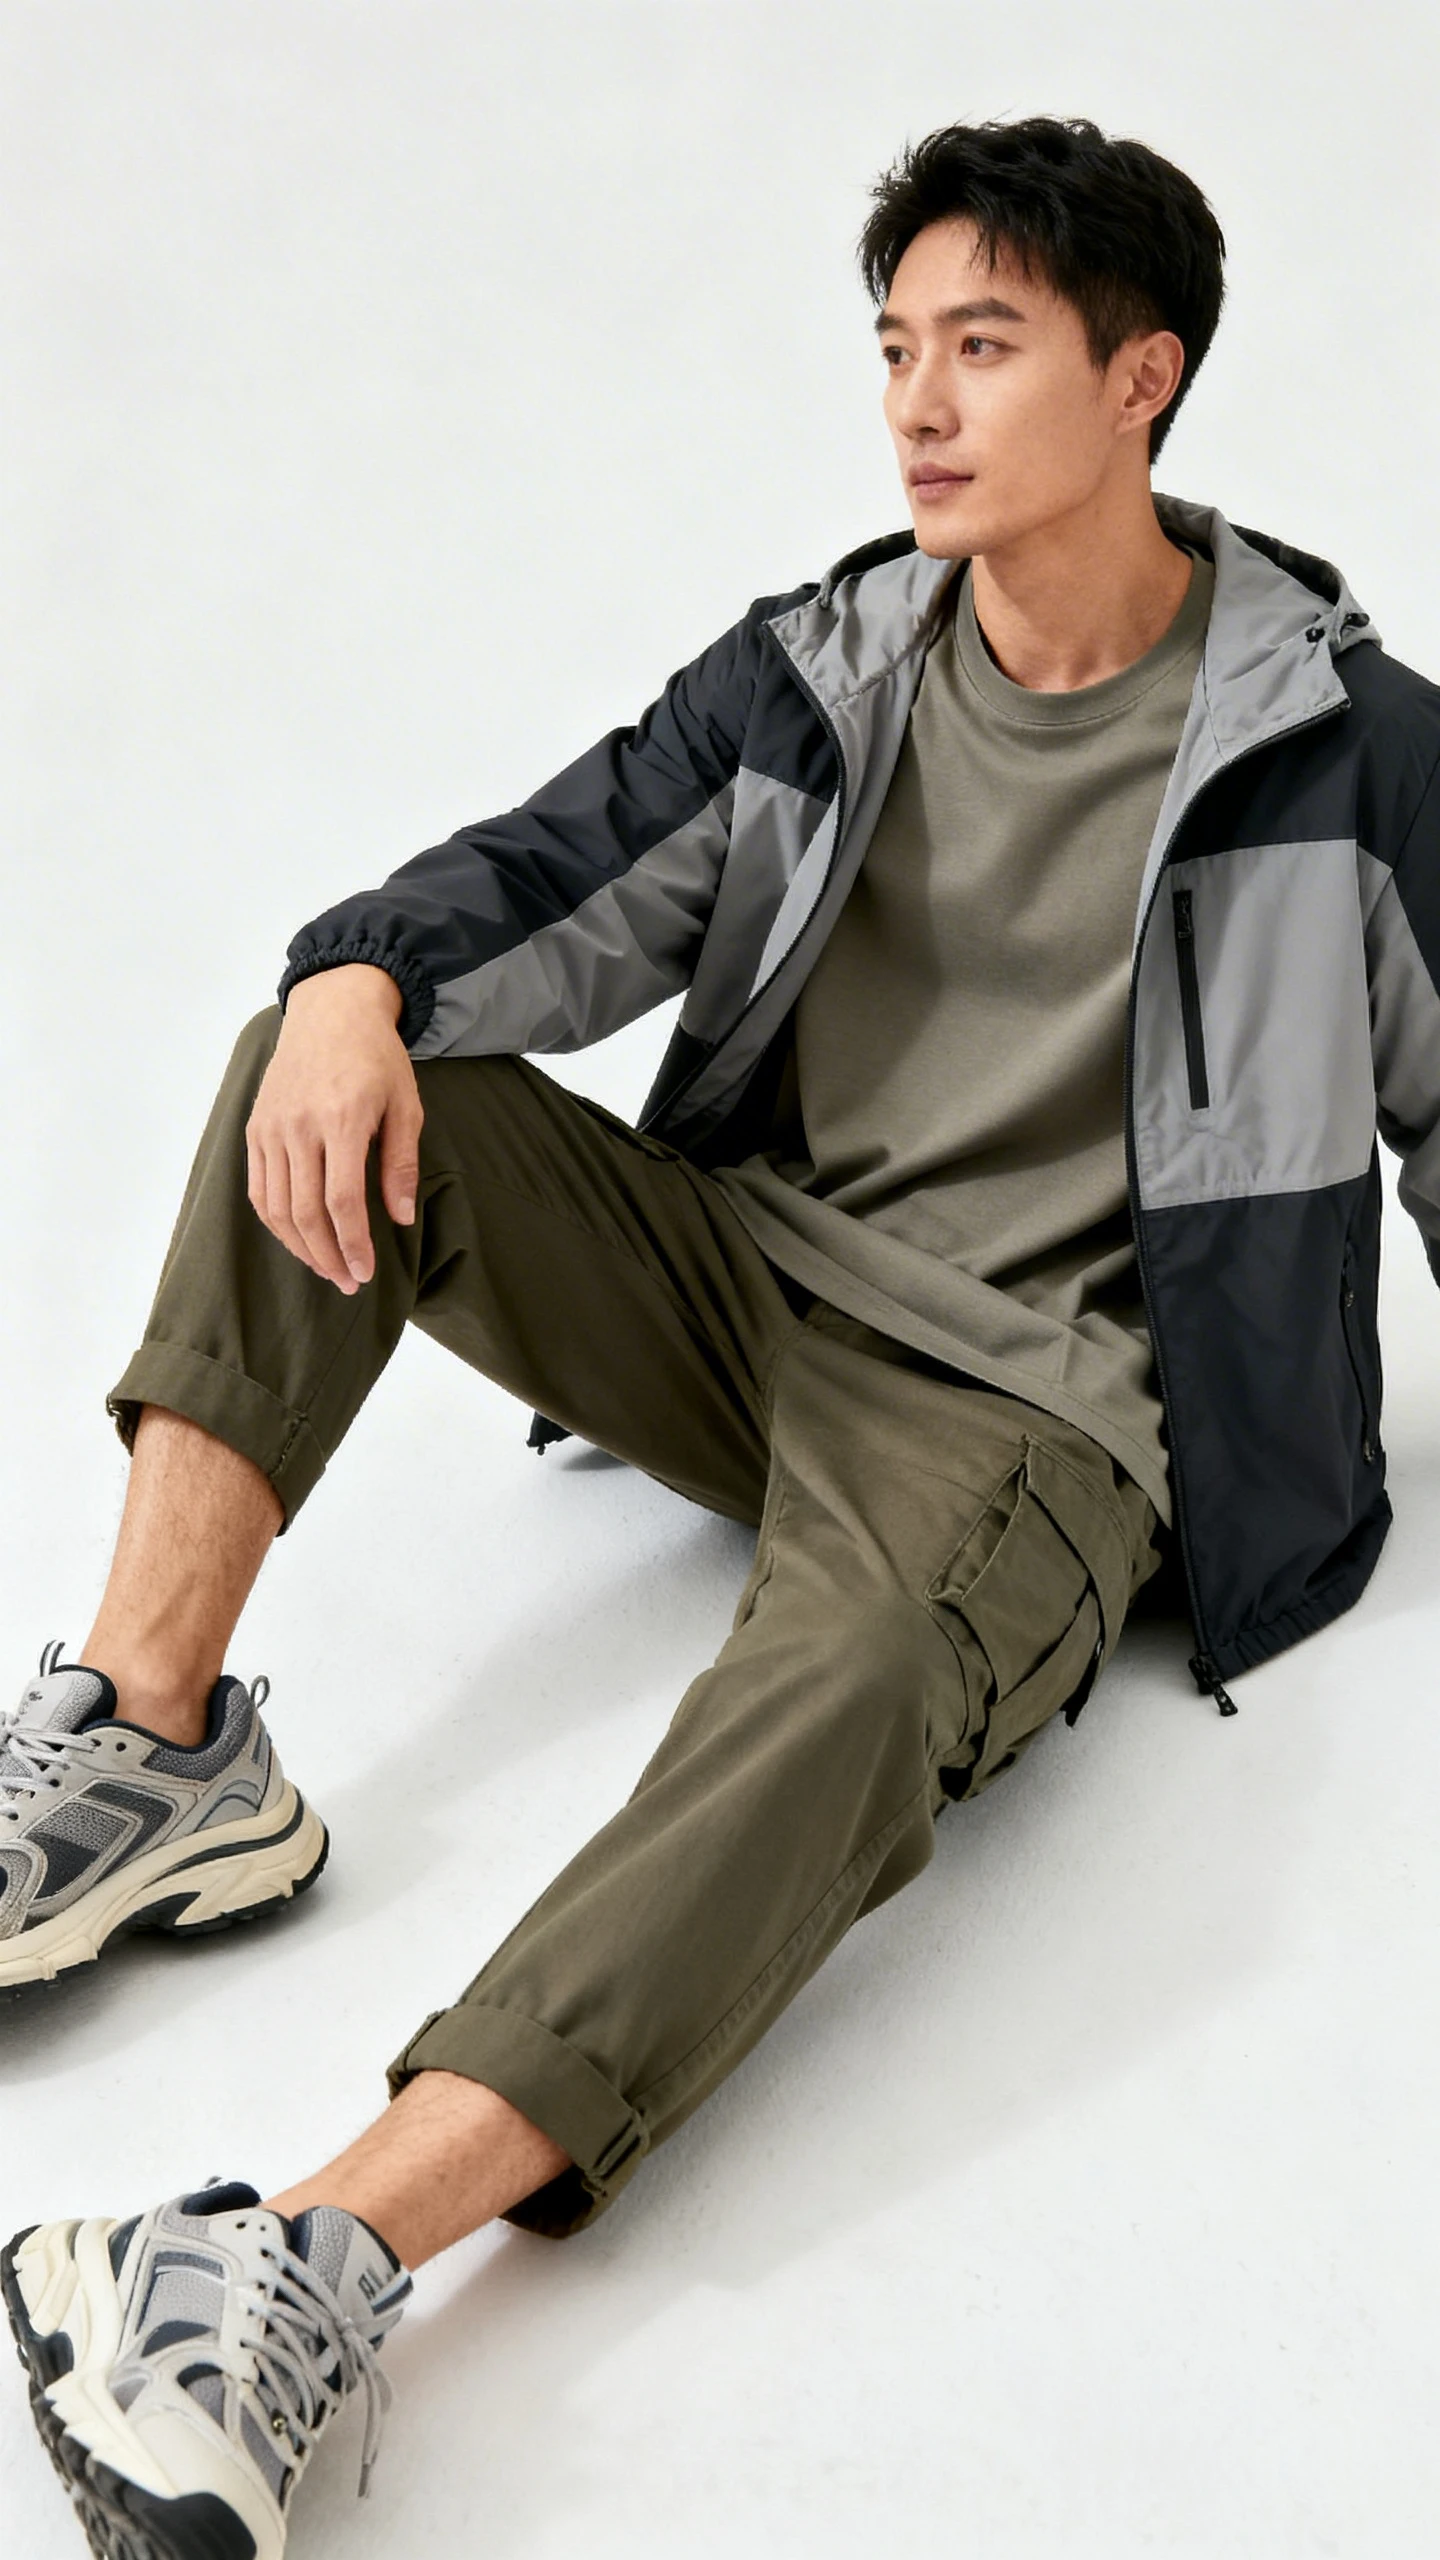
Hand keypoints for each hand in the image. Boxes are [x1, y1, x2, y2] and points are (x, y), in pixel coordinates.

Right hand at [246, 966, 422, 1292]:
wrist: (332, 1012)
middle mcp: (299, 1126)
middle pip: (305, 1212)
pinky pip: (258, 1188)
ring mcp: (271, 1128)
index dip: (353, 1245)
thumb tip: (400, 1218)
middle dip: (327, 1256)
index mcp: (341, 1121)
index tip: (365, 1272)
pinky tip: (297, 1239)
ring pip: (276, 1207)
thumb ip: (401, 1164)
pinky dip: (275, 1221)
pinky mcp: (256, 1128)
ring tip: (325, 1268)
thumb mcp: (406, 1106)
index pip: (341, 1202)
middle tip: (348, 1282)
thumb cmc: (377, 1059)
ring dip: (300, 1247)